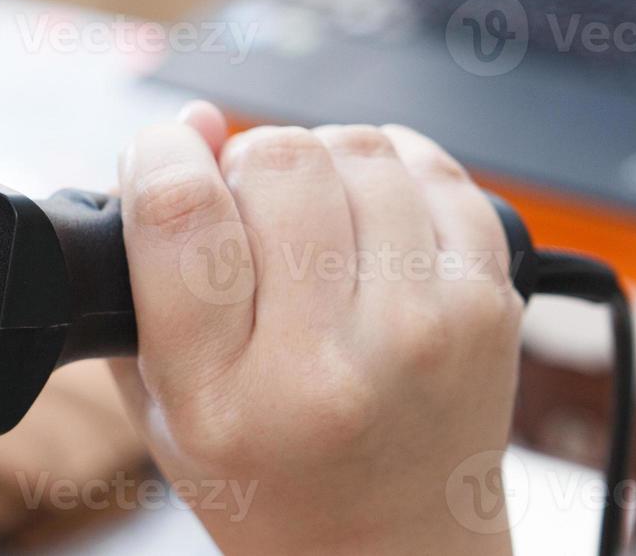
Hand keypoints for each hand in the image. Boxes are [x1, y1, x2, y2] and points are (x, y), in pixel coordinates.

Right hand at [111, 102, 523, 554]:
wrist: (392, 551)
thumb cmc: (264, 471)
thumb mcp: (160, 394)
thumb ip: (147, 261)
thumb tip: (195, 122)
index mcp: (224, 395)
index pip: (181, 213)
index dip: (160, 154)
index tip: (165, 160)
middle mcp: (328, 364)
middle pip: (278, 159)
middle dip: (246, 163)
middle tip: (247, 215)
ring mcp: (422, 331)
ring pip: (357, 148)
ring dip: (321, 165)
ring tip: (313, 227)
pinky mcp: (487, 305)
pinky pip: (431, 166)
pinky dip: (391, 172)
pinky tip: (371, 225)